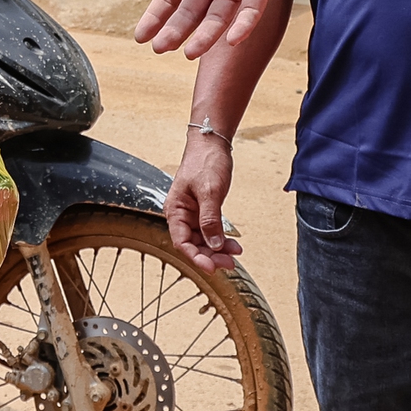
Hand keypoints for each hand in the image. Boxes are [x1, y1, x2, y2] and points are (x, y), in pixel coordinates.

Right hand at [131, 0, 303, 55]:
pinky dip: (242, 25)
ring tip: (190, 53)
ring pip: (218, 18)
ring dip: (205, 36)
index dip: (155, 18)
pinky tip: (231, 39)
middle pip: (190, 13)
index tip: (140, 37)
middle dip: (175, 31)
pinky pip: (251, 10)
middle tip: (160, 48)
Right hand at [165, 129, 243, 272]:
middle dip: (210, 255)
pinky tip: (233, 245)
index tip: (212, 267)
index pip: (181, 242)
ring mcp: (192, 213)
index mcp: (175, 210)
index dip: (196, 257)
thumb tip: (212, 245)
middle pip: (192, 244)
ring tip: (235, 253)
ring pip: (203, 240)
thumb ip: (210, 219)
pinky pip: (210, 231)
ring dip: (217, 249)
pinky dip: (221, 239)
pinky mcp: (203, 210)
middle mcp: (181, 214)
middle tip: (229, 263)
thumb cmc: (205, 161)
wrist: (212, 143)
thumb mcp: (209, 191)